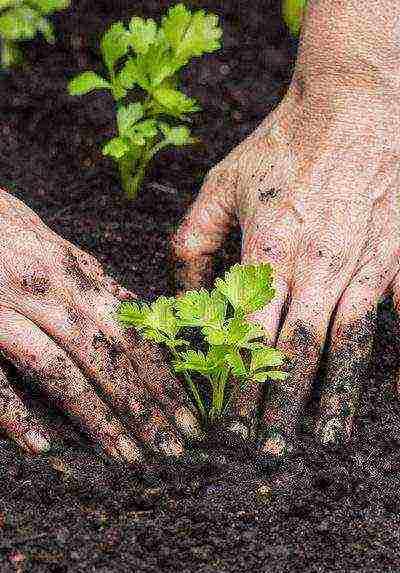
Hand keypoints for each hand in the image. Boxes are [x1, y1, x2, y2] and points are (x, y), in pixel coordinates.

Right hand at [0, 188, 201, 462]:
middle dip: (145, 406)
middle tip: (173, 448)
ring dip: (97, 417)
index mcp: (75, 273)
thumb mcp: (58, 251)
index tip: (189, 418)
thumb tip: (139, 318)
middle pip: (108, 356)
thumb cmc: (9, 235)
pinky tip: (42, 446)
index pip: (133, 333)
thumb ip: (94, 286)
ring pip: (60, 370)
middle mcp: (47, 289)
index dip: (164, 378)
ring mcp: (5, 308)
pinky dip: (17, 414)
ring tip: (127, 457)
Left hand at [171, 0, 399, 462]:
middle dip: (281, 405)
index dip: (237, 382)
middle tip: (269, 450)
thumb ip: (193, 238)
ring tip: (324, 438)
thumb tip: (180, 290)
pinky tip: (392, 398)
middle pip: (297, 351)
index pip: (248, 334)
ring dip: (334, 396)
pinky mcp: (396, 256)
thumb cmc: (284, 142)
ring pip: (347, 344)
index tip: (228, 422)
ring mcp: (363, 263)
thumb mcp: (222, 183)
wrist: (354, 102)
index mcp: (268, 250)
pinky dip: (396, 359)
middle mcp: (316, 266)